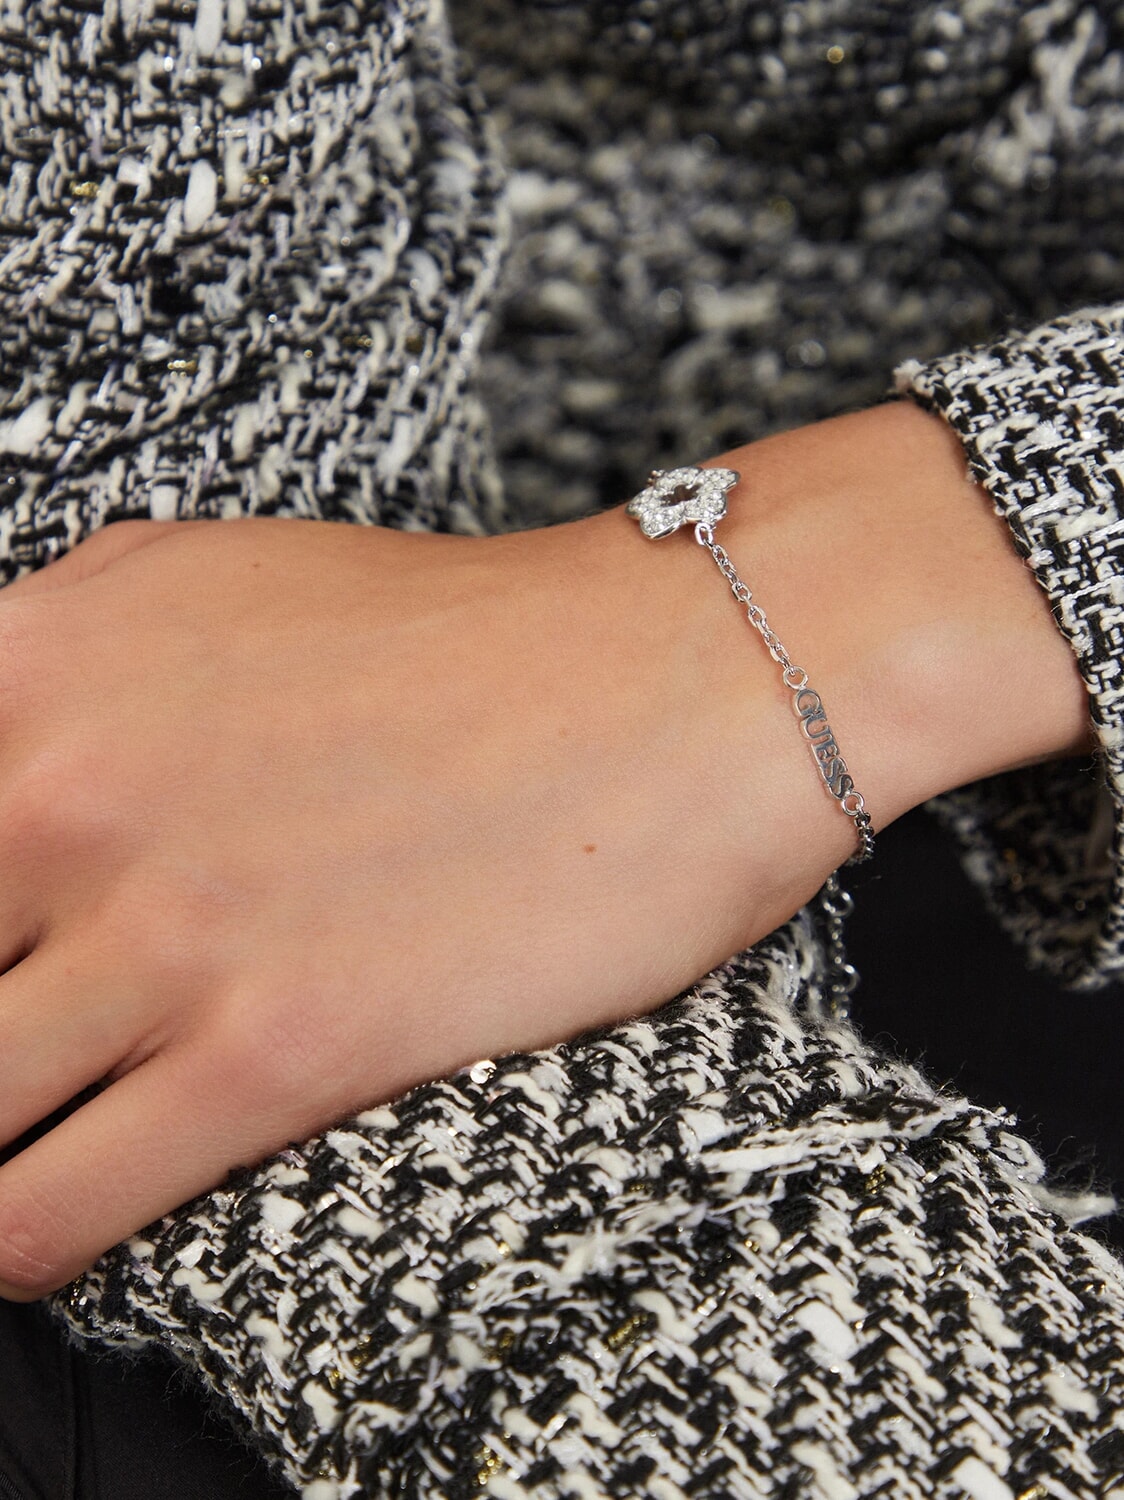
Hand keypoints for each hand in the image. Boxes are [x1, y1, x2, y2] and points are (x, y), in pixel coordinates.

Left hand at [0, 402, 1088, 1298]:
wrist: (669, 685)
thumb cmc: (472, 637)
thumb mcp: (218, 577)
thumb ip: (69, 650)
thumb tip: (4, 733)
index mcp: (39, 663)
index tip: (0, 943)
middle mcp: (63, 792)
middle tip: (27, 1020)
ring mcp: (162, 928)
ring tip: (41, 1119)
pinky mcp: (271, 1055)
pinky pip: (44, 1211)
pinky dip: (18, 1238)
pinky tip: (47, 1218)